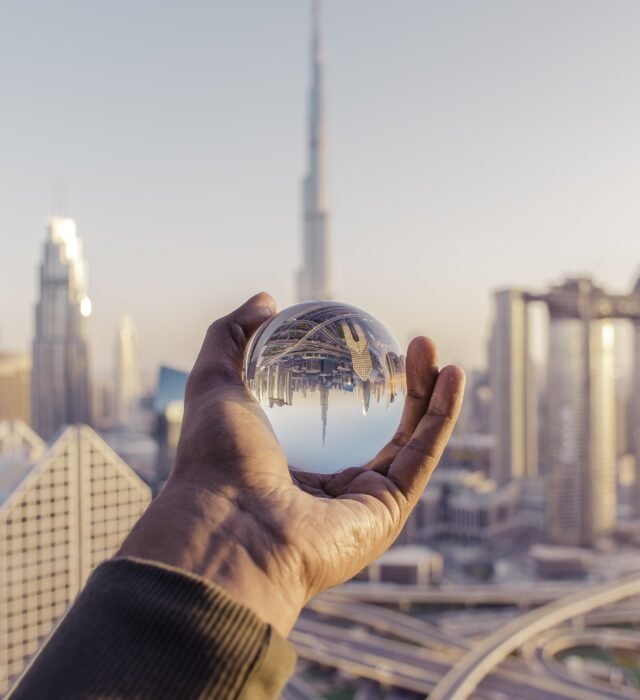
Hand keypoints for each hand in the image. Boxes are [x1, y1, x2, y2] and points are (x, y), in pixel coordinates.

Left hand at [118, 293, 464, 635]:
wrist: (228, 524)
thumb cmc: (215, 458)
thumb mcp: (215, 380)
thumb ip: (232, 336)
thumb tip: (266, 301)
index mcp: (290, 461)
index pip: (332, 416)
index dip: (353, 379)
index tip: (363, 341)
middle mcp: (327, 485)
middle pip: (378, 426)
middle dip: (399, 383)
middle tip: (406, 343)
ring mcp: (360, 502)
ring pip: (408, 439)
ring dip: (427, 393)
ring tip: (430, 347)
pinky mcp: (388, 512)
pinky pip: (422, 456)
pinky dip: (442, 416)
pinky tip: (451, 375)